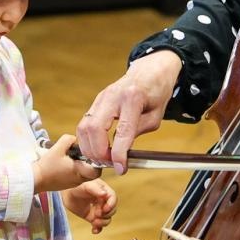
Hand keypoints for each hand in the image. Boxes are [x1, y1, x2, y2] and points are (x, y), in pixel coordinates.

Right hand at [33, 134, 100, 193]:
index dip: (96, 161)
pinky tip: (65, 164)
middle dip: (89, 163)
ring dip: (81, 167)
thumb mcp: (57, 147)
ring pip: (84, 176)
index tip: (89, 154)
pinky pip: (76, 178)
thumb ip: (68, 140)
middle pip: (92, 173)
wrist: (34, 179)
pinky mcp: (67, 186)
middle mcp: (78, 180)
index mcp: (79, 171)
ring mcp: (73, 184)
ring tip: (72, 158)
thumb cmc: (46, 165)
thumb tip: (75, 140)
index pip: (97, 170)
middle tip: (81, 155)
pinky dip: (75, 171)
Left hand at [63, 178, 116, 233]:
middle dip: (106, 214)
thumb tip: (104, 194)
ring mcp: (97, 210)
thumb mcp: (86, 185)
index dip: (111, 204)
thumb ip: (95, 189)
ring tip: (94, 222)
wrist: (66, 193)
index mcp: (104, 191)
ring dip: (103, 222)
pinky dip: (98, 229)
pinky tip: (94, 231)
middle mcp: (102, 201)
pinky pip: (98, 225)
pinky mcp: (91, 217)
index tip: (104, 209)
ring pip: (107, 219)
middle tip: (96, 214)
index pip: (112, 198)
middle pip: (112, 210)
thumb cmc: (76, 186)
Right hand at [76, 50, 181, 173]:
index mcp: (132, 98)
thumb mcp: (155, 116)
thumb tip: (120, 153)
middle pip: (94, 128)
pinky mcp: (96, 101)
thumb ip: (136, 132)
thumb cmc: (156, 92)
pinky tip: (98, 147)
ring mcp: (101, 97)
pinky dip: (88, 140)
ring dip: (90, 147)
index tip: (121, 169)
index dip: (118, 154)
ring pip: (84, 127)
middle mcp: (112, 96)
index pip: (122, 131)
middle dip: (98, 152)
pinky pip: (85, 124)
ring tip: (103, 158)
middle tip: (109, 163)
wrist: (150, 70)